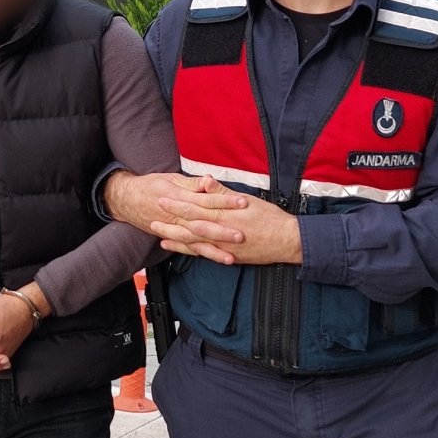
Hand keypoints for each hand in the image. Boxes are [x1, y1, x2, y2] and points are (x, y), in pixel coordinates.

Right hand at [105, 171, 248, 263]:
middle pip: (202, 224)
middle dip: (222, 231)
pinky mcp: (172, 237)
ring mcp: (174, 228)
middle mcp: (176, 216)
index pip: (206, 199)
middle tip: (241, 235)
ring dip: (214, 250)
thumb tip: (210, 181)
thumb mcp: (171, 179)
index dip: (224, 201)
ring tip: (231, 257)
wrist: (125, 199)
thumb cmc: (151, 185)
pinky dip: (202, 254)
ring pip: (196, 241)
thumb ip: (192, 183)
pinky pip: (187, 248)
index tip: (243, 202)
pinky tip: (217, 258)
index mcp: (179, 197)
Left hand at [149, 178, 302, 265]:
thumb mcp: (247, 200)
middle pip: (188, 226)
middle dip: (169, 222)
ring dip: (174, 239)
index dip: (176, 204)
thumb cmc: (269, 218)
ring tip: (158, 235)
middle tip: (151, 218)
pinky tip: (177, 249)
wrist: (286, 240)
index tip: (161, 198)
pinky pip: (203, 254)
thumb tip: (206, 181)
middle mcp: (219, 231)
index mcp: (223, 214)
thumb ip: (223, 193)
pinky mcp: (226, 256)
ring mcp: (222, 246)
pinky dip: (188, 251)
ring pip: (192, 242)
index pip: (194, 207)